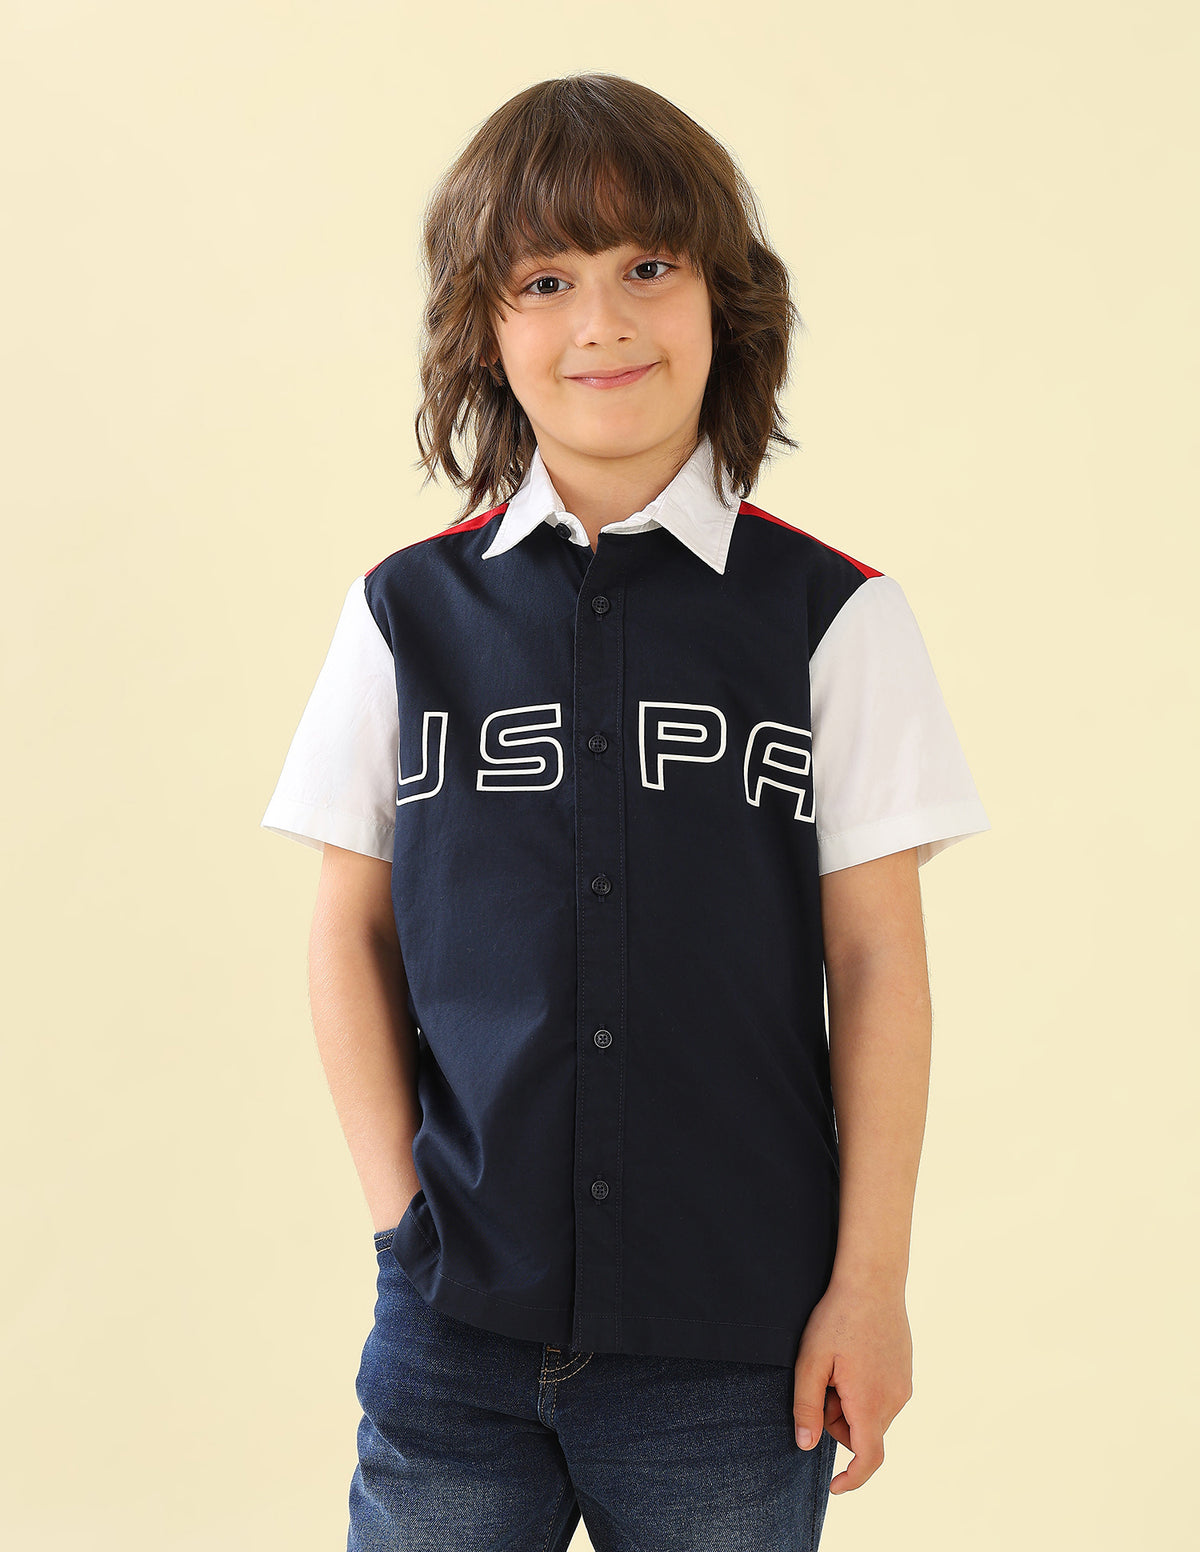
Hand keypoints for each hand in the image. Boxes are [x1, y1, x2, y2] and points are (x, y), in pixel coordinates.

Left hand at [792, 1275, 913, 1493]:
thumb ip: (806, 1407)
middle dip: (836, 1420)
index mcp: (870, 1402)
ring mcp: (904, 1385)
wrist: (872, 1281)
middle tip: (821, 1382)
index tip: (834, 1486)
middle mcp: (894, 1400)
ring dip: (849, 1402)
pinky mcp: (905, 1371)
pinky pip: (881, 1395)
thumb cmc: (838, 1318)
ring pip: (871, 1414)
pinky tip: (852, 1355)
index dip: (852, 1479)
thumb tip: (805, 1445)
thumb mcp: (810, 1361)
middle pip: (861, 1433)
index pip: (869, 1459)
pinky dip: (862, 1388)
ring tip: (838, 1363)